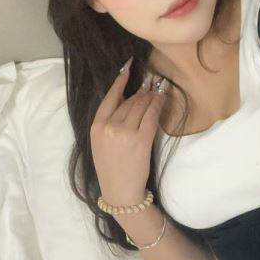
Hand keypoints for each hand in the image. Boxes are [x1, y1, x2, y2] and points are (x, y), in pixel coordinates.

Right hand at [90, 57, 168, 206]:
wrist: (120, 192)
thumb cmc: (112, 169)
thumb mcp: (101, 144)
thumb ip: (110, 123)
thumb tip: (128, 101)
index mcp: (96, 127)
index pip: (109, 97)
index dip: (120, 81)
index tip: (128, 68)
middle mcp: (109, 126)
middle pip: (129, 101)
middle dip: (142, 91)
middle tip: (151, 82)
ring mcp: (125, 133)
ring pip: (141, 106)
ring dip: (151, 95)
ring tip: (158, 88)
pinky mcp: (141, 140)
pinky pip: (151, 116)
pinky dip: (158, 105)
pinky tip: (162, 98)